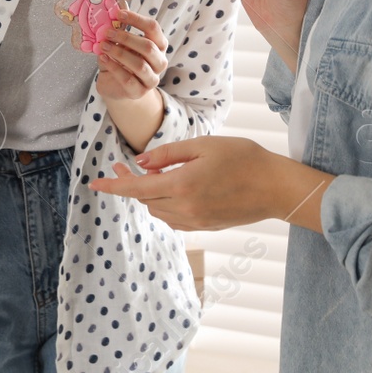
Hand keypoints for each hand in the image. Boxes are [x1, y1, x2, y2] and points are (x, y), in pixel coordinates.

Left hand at [86, 135, 332, 232]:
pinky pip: (174, 219)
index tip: (94, 184)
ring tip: (151, 175)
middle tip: (124, 166)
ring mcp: (196, 221)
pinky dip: (164, 205)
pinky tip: (170, 190)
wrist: (277, 188)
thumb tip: (140, 163)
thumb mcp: (203, 146)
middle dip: (130, 185)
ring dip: (148, 195)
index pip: (136, 189)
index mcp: (182, 186)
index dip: (113, 186)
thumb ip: (168, 154)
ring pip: (158, 211)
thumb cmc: (244, 158)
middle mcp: (185, 209)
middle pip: (145, 200)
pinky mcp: (206, 227)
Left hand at [97, 9, 167, 101]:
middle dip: (126, 38)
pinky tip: (103, 58)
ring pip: (140, 65)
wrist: (115, 85)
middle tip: (107, 32)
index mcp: (158, 45)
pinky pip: (128, 79)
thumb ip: (118, 33)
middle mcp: (159, 62)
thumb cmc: (120, 60)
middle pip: (148, 47)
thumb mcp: (120, 44)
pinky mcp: (139, 92)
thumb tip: (108, 18)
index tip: (118, 14)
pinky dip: (114, 67)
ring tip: (103, 46)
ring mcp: (151, 79)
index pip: (153, 28)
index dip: (136, 19)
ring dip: (119, 53)